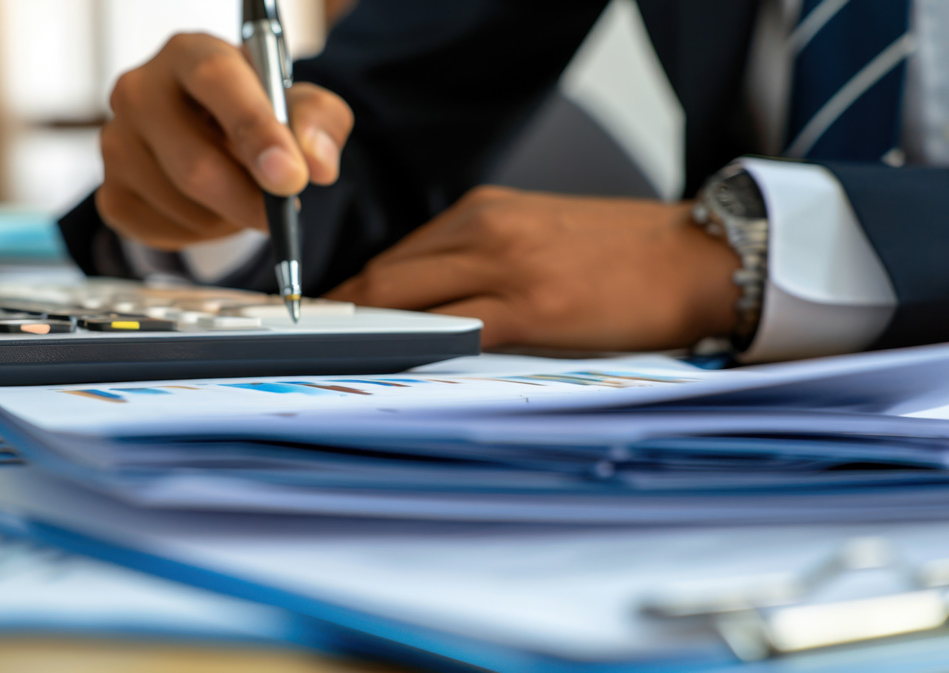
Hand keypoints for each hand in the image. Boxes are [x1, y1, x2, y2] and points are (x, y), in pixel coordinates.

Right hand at [96, 33, 354, 250]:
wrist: (214, 141)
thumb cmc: (258, 115)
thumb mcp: (302, 107)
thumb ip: (319, 123)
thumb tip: (316, 165)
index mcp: (189, 54)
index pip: (217, 81)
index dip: (256, 131)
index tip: (290, 178)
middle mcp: (139, 90)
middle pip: (193, 161)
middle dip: (247, 200)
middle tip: (281, 215)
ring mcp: (116, 141)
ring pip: (181, 204)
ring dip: (225, 217)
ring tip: (239, 196)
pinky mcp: (111, 190)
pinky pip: (162, 231)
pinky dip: (198, 234)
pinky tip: (209, 209)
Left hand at [327, 187, 741, 350]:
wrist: (697, 258)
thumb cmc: (621, 253)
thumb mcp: (537, 232)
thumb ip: (478, 255)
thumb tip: (423, 298)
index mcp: (485, 211)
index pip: (397, 255)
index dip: (356, 292)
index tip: (334, 319)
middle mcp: (485, 230)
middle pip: (386, 276)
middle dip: (347, 316)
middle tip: (323, 350)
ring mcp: (506, 268)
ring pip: (406, 301)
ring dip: (371, 334)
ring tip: (347, 365)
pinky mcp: (530, 309)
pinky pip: (452, 331)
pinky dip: (414, 348)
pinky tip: (396, 366)